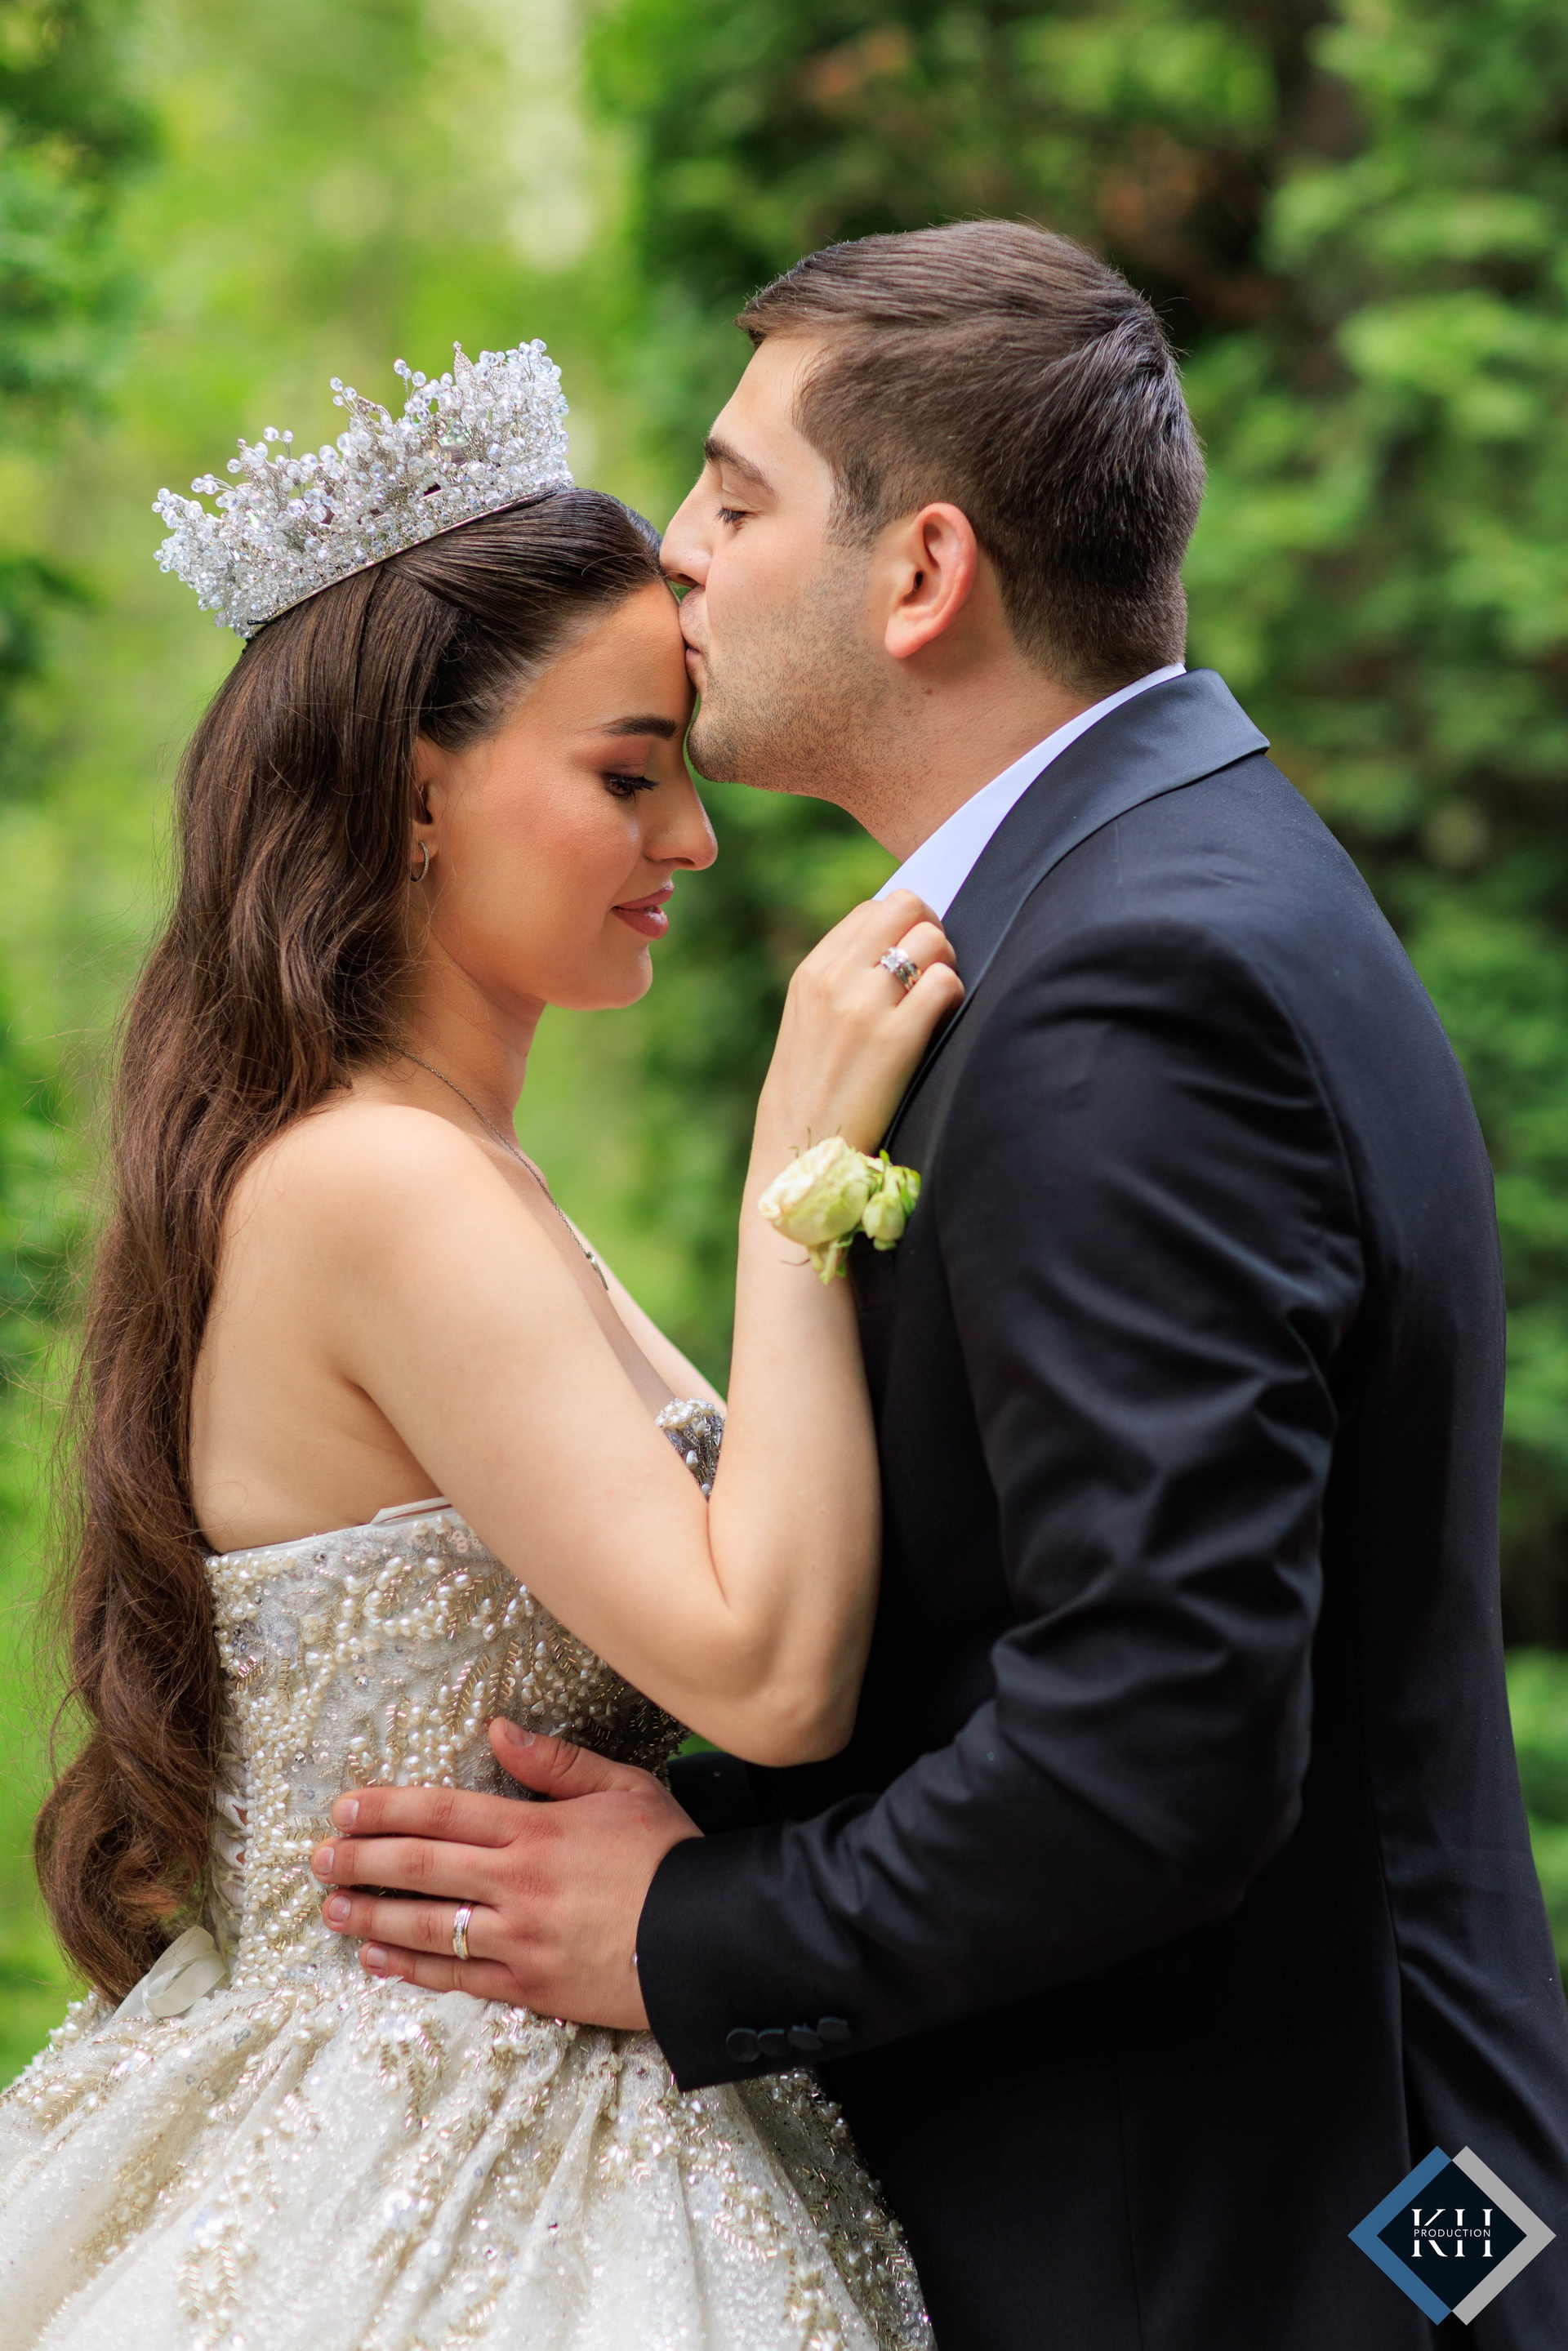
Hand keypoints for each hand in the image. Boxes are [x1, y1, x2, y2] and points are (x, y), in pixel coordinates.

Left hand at [310, 1716, 700, 2025]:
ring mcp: (520, 1940)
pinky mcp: (531, 1988)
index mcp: (536, 1829)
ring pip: (427, 1926)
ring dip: (371, 1916)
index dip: (385, 1809)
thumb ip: (556, 1761)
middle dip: (361, 1861)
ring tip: (333, 1909)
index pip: (441, 1812)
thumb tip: (498, 1729)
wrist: (711, 1937)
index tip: (343, 1808)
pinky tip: (377, 1960)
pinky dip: (411, 1969)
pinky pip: (458, 1978)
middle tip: (318, 1859)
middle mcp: (518, 1883)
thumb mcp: (623, 1788)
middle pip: (420, 1867)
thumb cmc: (671, 1856)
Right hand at [755, 890, 962, 1160]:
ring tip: (937, 1001)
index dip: (904, 925)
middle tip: (934, 971)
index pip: (873, 910)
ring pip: (932, 939)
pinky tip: (942, 1022)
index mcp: (811, 973)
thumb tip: (900, 949)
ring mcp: (864, 1006)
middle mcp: (835, 980)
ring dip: (947, 964)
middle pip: (907, 908)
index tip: (913, 957)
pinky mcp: (895, 1039)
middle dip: (931, 932)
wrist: (801, 1157)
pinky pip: (946, 983)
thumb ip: (843, 981)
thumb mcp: (809, 1023)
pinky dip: (955, 996)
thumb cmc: (815, 1094)